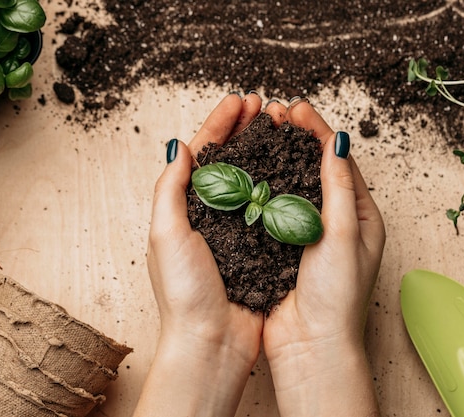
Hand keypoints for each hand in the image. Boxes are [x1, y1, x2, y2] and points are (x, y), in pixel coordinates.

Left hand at [133, 92, 263, 416]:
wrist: (212, 344)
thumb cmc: (184, 294)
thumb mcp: (166, 235)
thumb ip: (170, 190)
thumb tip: (179, 146)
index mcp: (186, 210)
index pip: (203, 154)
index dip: (221, 124)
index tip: (240, 101)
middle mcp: (213, 216)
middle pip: (232, 161)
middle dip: (247, 131)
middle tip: (266, 107)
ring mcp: (239, 231)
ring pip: (256, 180)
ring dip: (268, 152)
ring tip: (283, 128)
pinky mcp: (262, 248)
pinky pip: (274, 208)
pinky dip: (284, 185)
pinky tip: (296, 168)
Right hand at [262, 98, 385, 416]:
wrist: (311, 344)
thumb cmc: (337, 296)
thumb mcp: (344, 235)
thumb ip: (339, 188)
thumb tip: (337, 142)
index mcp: (360, 216)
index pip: (340, 162)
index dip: (318, 132)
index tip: (297, 110)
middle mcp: (335, 220)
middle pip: (314, 168)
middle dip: (296, 138)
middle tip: (276, 113)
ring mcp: (306, 232)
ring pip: (292, 184)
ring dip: (278, 157)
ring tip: (262, 131)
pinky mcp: (283, 245)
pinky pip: (273, 207)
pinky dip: (263, 184)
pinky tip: (248, 168)